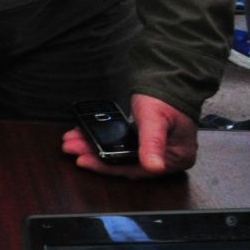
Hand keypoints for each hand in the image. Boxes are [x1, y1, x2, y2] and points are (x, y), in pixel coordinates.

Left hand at [60, 93, 197, 176]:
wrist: (168, 80)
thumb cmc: (165, 98)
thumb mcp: (154, 119)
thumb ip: (153, 143)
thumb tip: (154, 166)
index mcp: (177, 158)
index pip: (136, 170)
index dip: (108, 167)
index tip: (84, 160)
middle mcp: (167, 159)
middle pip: (125, 164)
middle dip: (96, 156)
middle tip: (72, 147)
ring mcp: (156, 152)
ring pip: (120, 156)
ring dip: (95, 149)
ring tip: (73, 142)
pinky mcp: (145, 143)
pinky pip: (121, 147)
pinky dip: (103, 143)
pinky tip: (86, 137)